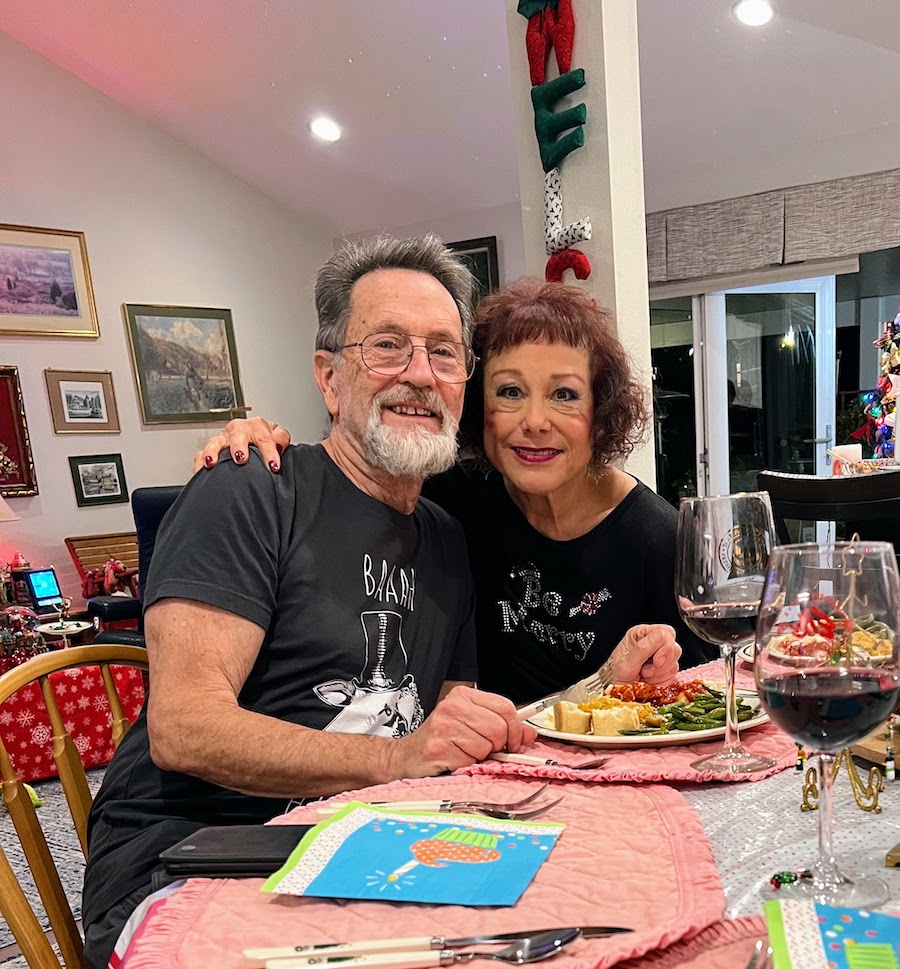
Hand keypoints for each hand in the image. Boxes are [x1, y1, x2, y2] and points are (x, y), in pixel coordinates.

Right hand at [192, 418, 291, 473]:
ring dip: (214, 452)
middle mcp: (238, 430)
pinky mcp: (211, 450)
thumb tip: (279, 445)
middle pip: (237, 435)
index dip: (269, 451)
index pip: (264, 436)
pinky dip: (199, 462)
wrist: (253, 444)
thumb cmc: (265, 441)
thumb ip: (281, 438)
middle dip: (238, 446)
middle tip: (241, 458)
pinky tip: (200, 470)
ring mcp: (223, 439)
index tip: (273, 466)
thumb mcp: (277, 437)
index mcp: (256, 426)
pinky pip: (201, 455)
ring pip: (215, 442)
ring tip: (212, 462)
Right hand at [391, 685, 537, 777]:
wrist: (406, 757)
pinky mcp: (439, 746)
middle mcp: (453, 706)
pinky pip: (470, 760)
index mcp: (463, 696)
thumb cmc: (441, 741)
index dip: (516, 729)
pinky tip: (454, 760)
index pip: (505, 707)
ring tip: (464, 753)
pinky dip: (467, 765)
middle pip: (499, 727)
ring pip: (486, 745)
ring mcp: (444, 725)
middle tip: (485, 751)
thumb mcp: (473, 727)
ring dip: (480, 757)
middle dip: (498, 745)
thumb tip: (530, 733)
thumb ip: (503, 727)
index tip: (514, 742)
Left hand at [609, 624, 681, 684]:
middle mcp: (653, 643)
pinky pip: (672, 675)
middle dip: (662, 663)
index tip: (656, 661)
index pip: (667, 633)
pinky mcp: (663, 670)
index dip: (665, 648)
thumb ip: (644, 647)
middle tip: (645, 670)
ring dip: (659, 673)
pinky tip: (648, 681)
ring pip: (674, 663)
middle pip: (674, 648)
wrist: (614, 686)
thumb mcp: (627, 659)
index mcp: (643, 633)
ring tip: (644, 675)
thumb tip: (661, 634)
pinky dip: (661, 681)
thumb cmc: (615, 672)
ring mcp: (659, 656)